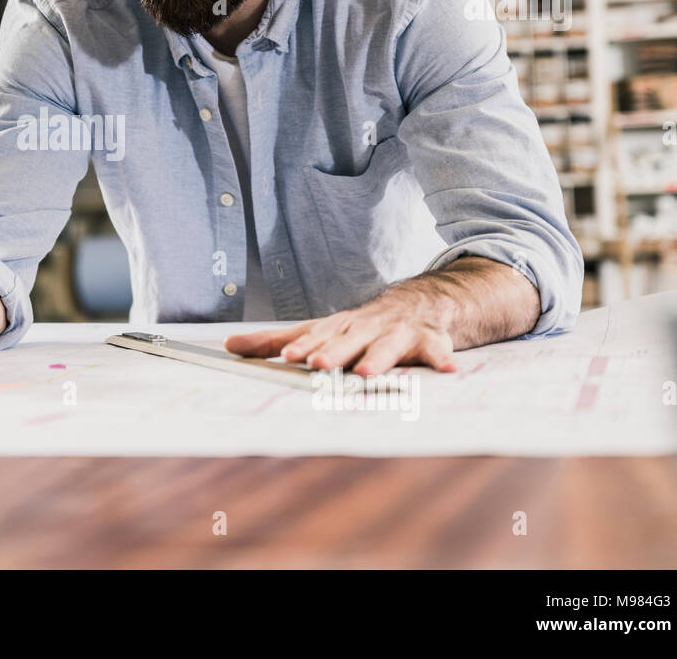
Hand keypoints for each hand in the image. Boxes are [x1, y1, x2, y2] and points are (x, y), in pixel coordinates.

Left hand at [224, 294, 457, 375]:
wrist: (418, 303)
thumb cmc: (358, 326)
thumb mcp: (317, 330)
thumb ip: (275, 341)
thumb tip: (228, 346)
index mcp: (337, 327)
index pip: (316, 337)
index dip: (302, 347)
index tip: (288, 358)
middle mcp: (365, 328)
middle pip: (348, 341)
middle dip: (334, 352)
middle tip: (319, 365)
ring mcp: (397, 333)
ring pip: (388, 346)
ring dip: (378, 358)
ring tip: (368, 373)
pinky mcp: (429, 341)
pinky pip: (438, 350)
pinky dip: (443, 358)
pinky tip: (449, 371)